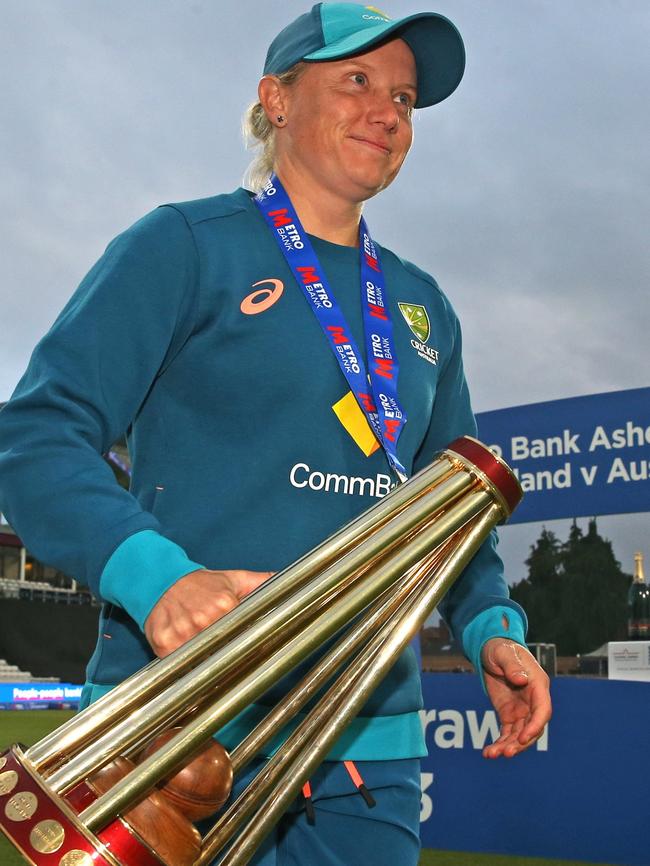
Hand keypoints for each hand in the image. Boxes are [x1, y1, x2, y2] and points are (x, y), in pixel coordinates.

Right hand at [144, 568, 272, 657]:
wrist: (163, 579)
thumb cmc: (202, 584)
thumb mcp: (233, 579)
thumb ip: (261, 582)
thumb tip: (285, 580)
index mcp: (224, 605)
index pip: (242, 635)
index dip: (245, 645)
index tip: (247, 651)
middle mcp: (203, 620)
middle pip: (222, 651)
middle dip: (226, 654)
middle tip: (225, 653)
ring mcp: (182, 633)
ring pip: (200, 661)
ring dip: (204, 661)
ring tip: (205, 652)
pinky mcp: (164, 643)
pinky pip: (177, 664)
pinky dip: (182, 664)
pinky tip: (185, 652)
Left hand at [480, 639, 551, 758]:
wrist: (491, 650)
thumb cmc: (501, 648)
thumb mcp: (504, 653)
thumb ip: (512, 666)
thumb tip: (522, 680)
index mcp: (537, 685)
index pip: (543, 710)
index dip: (535, 726)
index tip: (523, 738)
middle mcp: (533, 701)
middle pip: (533, 728)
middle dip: (521, 743)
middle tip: (506, 753)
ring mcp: (522, 710)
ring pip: (519, 735)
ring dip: (508, 746)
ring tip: (492, 755)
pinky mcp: (509, 715)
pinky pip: (506, 733)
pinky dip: (499, 743)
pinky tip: (488, 753)